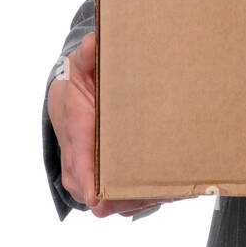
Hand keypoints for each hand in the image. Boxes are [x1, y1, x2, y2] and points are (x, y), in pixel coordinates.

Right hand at [47, 31, 174, 218]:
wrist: (68, 108)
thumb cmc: (80, 88)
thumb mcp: (81, 68)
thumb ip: (87, 56)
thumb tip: (94, 42)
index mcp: (75, 136)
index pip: (79, 164)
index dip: (89, 181)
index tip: (100, 196)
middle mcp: (78, 167)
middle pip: (101, 195)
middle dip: (130, 195)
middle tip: (166, 189)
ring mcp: (89, 182)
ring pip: (117, 204)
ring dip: (144, 199)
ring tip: (177, 189)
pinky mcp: (104, 190)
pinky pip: (125, 204)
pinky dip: (148, 198)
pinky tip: (174, 189)